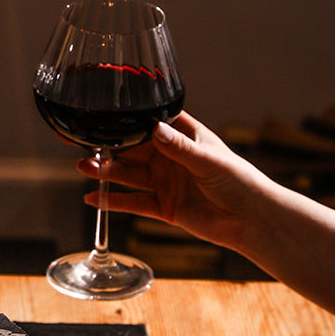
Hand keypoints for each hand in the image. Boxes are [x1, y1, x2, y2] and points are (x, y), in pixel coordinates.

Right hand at [76, 111, 270, 252]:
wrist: (250, 220)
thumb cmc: (239, 181)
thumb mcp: (208, 160)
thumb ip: (179, 148)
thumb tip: (154, 130)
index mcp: (184, 137)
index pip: (151, 123)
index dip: (128, 120)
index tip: (103, 116)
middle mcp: (170, 158)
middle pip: (133, 150)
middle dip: (109, 148)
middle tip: (84, 145)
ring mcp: (165, 183)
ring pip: (129, 175)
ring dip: (106, 172)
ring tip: (84, 168)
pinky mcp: (163, 207)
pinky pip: (133, 203)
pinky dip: (113, 201)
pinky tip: (94, 198)